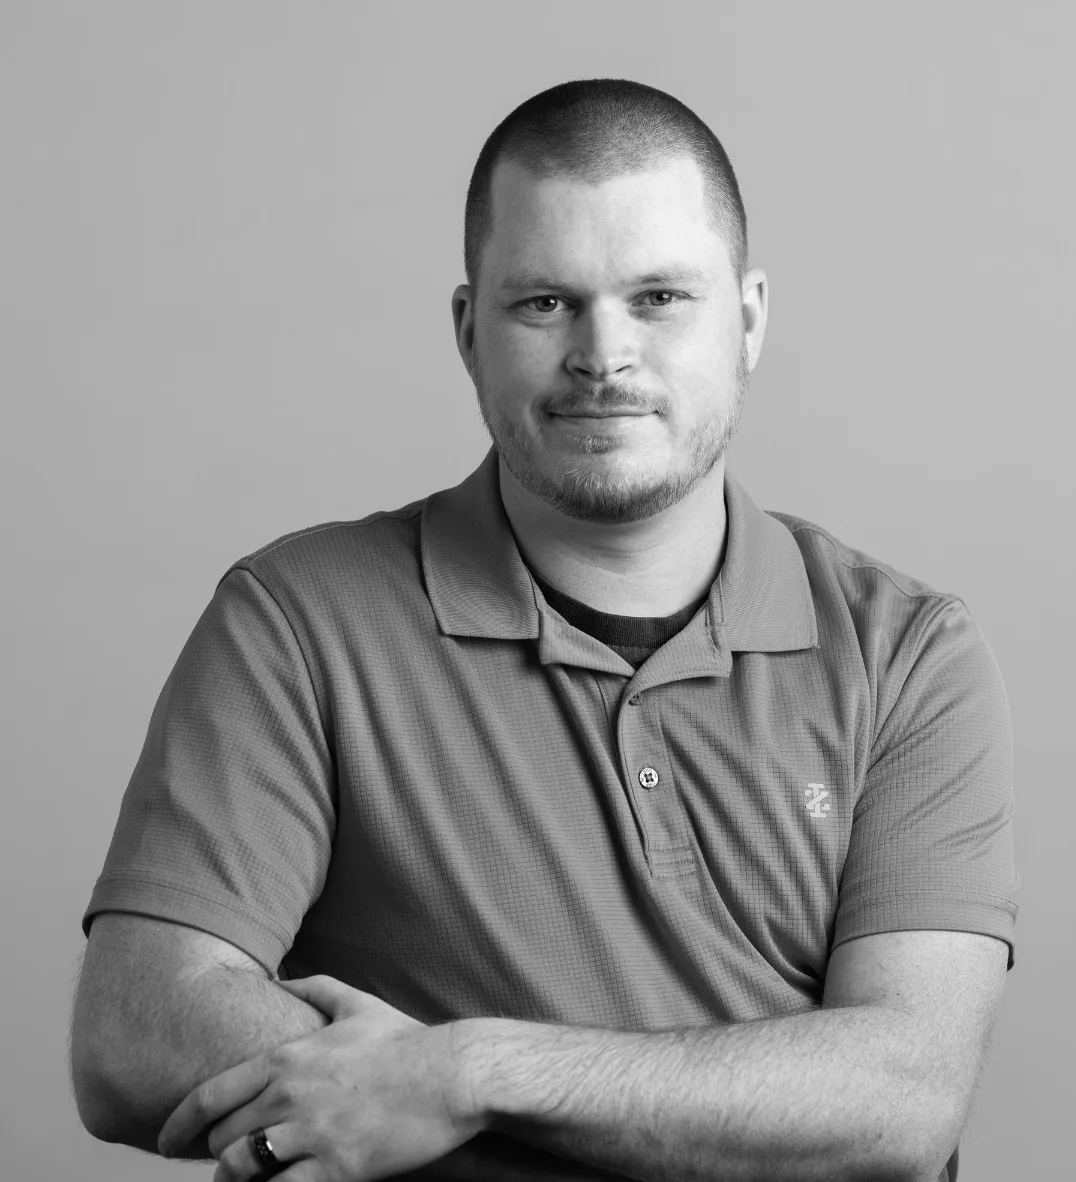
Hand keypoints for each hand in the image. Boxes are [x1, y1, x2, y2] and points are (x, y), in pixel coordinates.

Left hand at [157, 975, 486, 1179]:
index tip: (164, 1143)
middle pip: (221, 1138)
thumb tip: (280, 979)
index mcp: (288, 1057)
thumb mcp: (357, 1004)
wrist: (452, 1074)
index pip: (210, 1096)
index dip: (178, 1124)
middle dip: (215, 1156)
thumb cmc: (407, 1041)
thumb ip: (314, 989)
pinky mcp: (335, 1168)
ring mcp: (310, 1133)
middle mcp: (289, 1094)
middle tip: (222, 1165)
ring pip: (241, 1170)